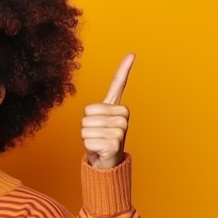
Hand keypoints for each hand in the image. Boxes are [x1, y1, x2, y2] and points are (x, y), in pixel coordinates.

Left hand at [82, 54, 133, 168]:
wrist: (107, 164)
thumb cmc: (101, 140)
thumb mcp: (100, 121)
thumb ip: (100, 110)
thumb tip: (102, 102)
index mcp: (120, 109)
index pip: (118, 85)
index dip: (124, 69)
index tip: (132, 54)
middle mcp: (123, 117)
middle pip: (87, 114)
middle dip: (86, 127)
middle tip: (97, 135)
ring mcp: (120, 131)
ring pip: (85, 128)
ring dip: (86, 138)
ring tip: (98, 142)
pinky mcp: (114, 144)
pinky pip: (87, 141)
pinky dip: (88, 148)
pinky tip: (99, 150)